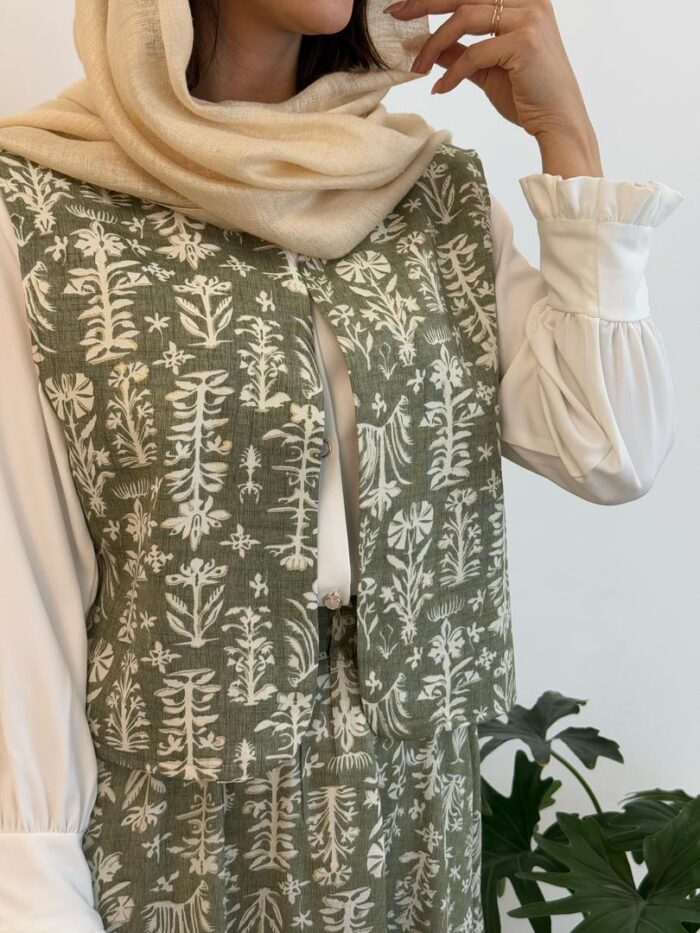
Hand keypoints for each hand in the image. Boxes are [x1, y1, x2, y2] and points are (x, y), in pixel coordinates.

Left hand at [384, 0, 596, 143]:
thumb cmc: (528, 95)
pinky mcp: (524, 42)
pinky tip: (441, 89)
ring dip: (434, 44)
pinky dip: (452, 73)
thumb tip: (431, 45)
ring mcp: (528, 18)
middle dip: (425, 3)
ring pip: (464, 18)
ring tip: (418, 68)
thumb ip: (461, 52)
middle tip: (397, 15)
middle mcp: (528, 0)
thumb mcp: (487, 68)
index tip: (404, 6)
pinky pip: (473, 53)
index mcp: (522, 0)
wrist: (558, 121)